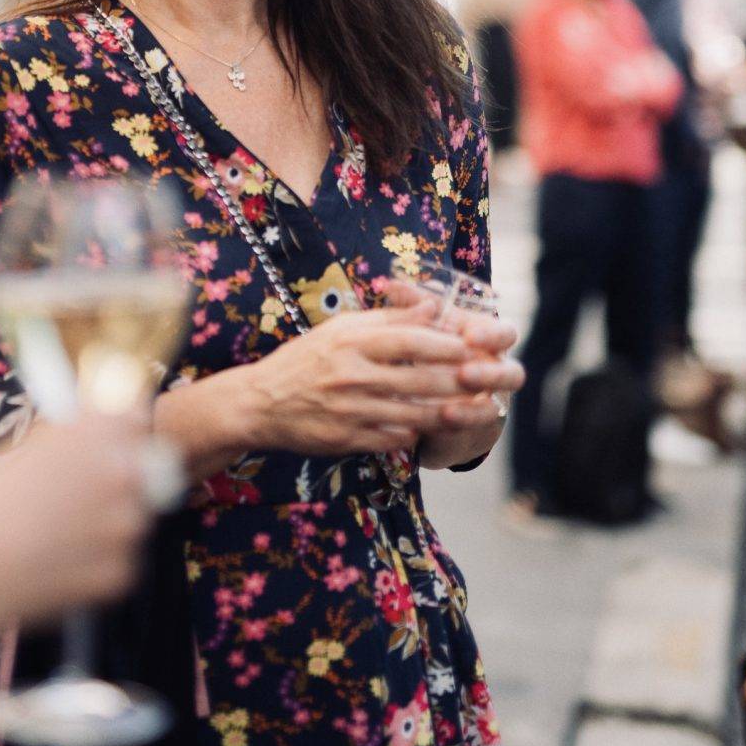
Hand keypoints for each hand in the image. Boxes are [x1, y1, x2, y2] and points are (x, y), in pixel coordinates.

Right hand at [0, 411, 152, 640]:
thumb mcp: (14, 449)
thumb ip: (61, 442)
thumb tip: (80, 440)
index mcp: (94, 430)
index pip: (132, 412)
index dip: (116, 425)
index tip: (105, 435)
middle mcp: (120, 472)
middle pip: (139, 465)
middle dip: (112, 475)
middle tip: (73, 492)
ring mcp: (123, 526)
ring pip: (131, 515)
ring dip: (106, 520)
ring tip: (56, 533)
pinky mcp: (119, 573)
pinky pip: (119, 560)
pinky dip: (95, 562)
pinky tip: (55, 563)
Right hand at [239, 307, 470, 457]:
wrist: (261, 402)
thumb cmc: (306, 359)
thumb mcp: (341, 328)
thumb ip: (388, 318)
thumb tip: (432, 305)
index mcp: (351, 341)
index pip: (408, 340)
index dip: (444, 344)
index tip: (471, 346)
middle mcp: (352, 375)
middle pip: (417, 379)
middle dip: (457, 382)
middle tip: (485, 381)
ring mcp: (350, 411)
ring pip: (411, 413)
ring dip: (446, 412)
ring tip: (471, 408)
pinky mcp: (347, 440)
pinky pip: (392, 439)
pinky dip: (414, 433)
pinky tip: (427, 427)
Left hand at [381, 280, 524, 467]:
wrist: (424, 395)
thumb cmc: (426, 351)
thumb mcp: (421, 328)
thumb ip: (411, 308)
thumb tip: (392, 283)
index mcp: (487, 341)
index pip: (505, 334)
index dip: (492, 335)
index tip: (470, 336)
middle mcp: (495, 368)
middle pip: (513, 371)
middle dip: (491, 373)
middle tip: (465, 371)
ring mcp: (491, 398)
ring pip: (499, 402)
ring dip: (480, 395)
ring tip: (453, 395)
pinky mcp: (479, 423)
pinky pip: (481, 423)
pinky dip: (463, 418)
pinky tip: (443, 415)